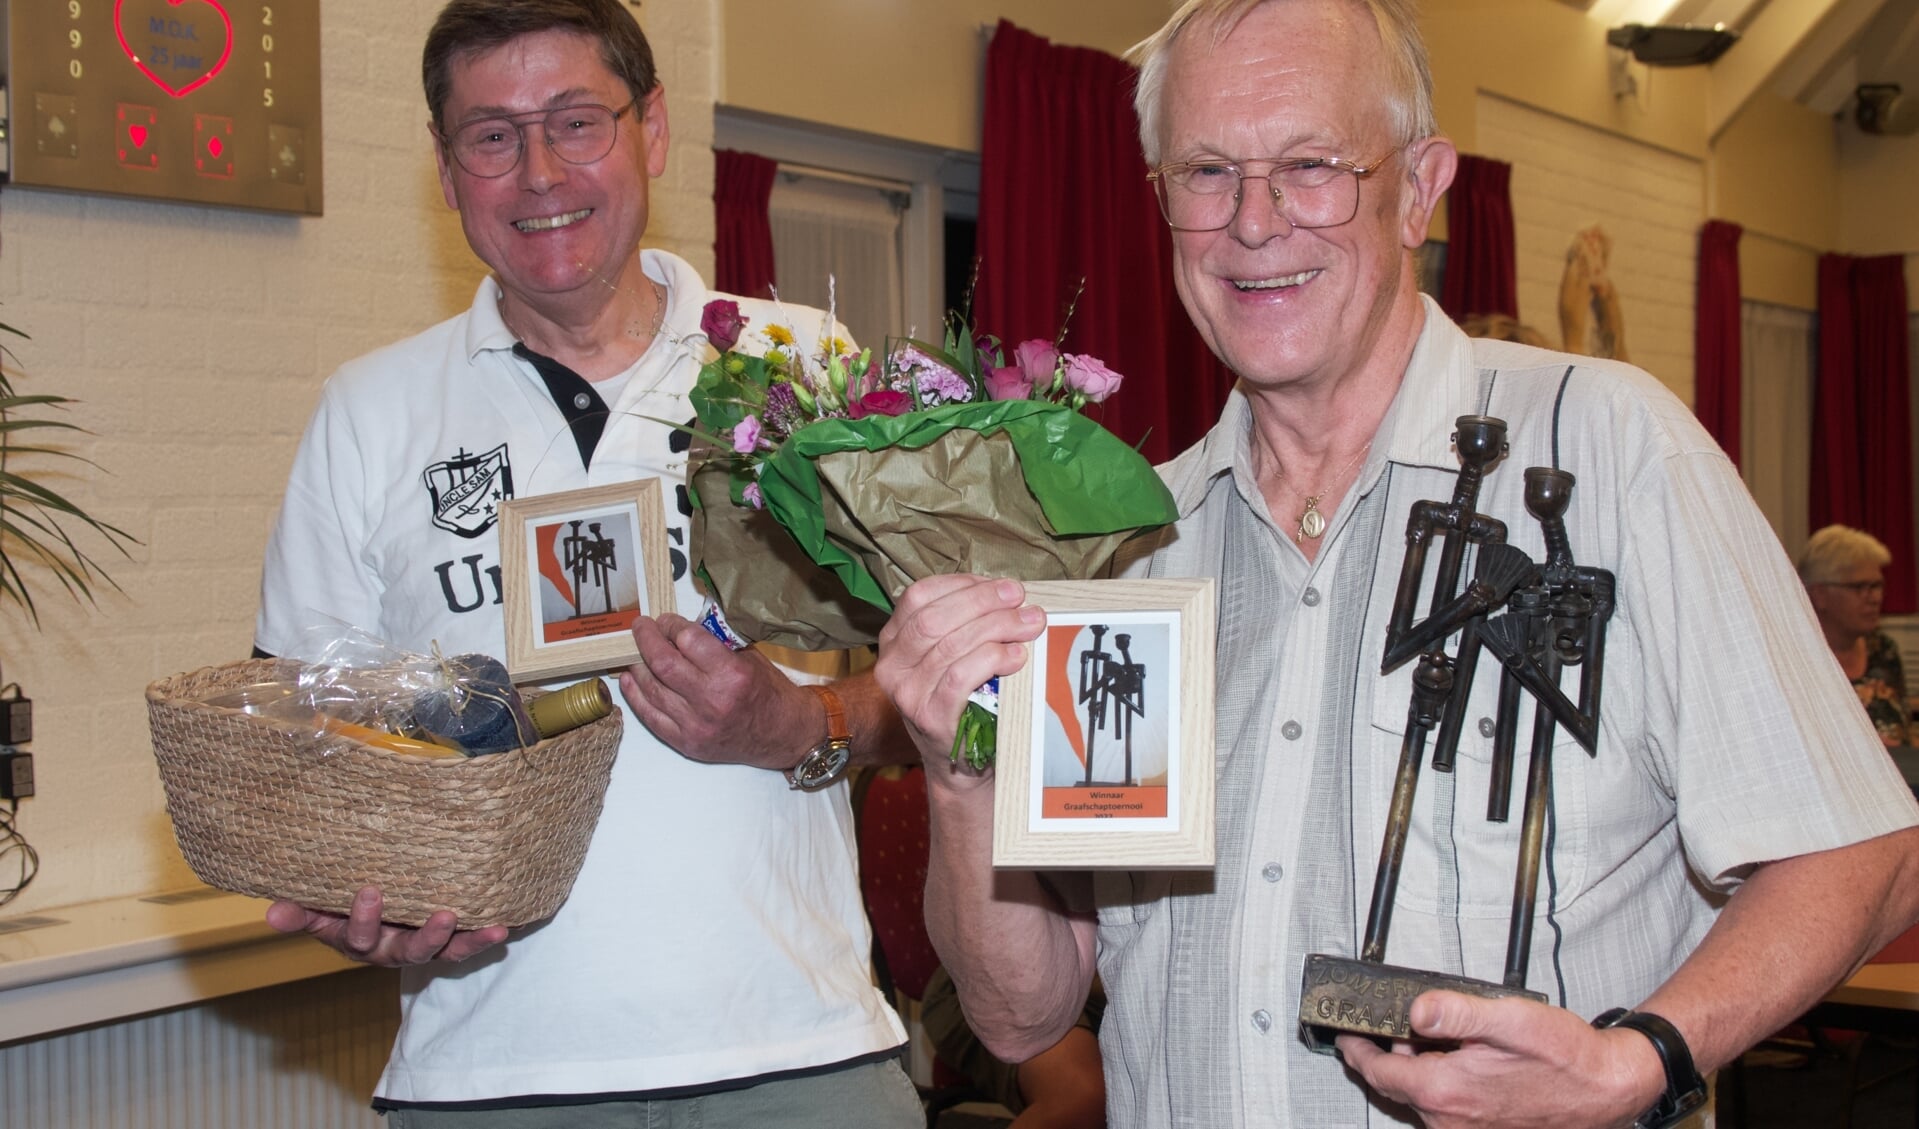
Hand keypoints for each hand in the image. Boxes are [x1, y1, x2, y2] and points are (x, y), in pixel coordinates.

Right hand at [265, 886, 507, 966]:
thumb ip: (300, 911)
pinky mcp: (449, 941)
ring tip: (491, 929)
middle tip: (442, 915)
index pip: (358, 937)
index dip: (364, 919)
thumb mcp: (320, 908)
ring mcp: (422, 948)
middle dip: (426, 936)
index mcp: (359, 941)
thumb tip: (269, 913)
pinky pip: (470, 944)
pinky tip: (507, 926)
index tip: (369, 890)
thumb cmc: (344, 905)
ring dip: (467, 942)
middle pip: (409, 952)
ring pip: (445, 952)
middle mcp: (392, 950)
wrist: (377, 906)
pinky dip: (487, 937)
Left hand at [619, 612, 817, 769]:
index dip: (671, 625)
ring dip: (637, 666)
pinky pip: (651, 717)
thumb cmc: (768, 694)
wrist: (783, 735)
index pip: (687, 640)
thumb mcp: (749, 658)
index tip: (666, 620)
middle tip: (641, 627)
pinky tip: (630, 679)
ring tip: (634, 652)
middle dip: (646, 639)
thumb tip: (678, 629)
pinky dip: (636, 696)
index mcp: (732, 675)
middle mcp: (712, 700)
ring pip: (651, 689)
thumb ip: (714, 644)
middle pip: (663, 663)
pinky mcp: (686, 743)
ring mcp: (696, 725)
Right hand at [874, 574, 1044, 770]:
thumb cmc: (959, 701)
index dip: (963, 585)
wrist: (957, 763)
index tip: (1001, 587)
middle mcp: (892, 665)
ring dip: (998, 627)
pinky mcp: (930, 716)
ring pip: (952, 644)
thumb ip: (964, 624)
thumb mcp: (949, 656)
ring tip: (1029, 624)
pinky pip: (961, 676)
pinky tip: (1016, 656)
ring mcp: (907, 693)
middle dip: (984, 602)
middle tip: (1021, 601)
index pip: (920, 595)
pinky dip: (993, 659)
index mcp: (894, 640)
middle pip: (936, 617)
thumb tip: (1006, 592)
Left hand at [1335, 990, 1663, 1128]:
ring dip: (1418, 1071)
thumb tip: (1416, 1009)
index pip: (1379, 1073)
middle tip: (1392, 1028)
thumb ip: (1456, 1012)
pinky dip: (1442, 1086)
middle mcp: (1453, 1120)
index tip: (1345, 1036)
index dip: (1356, 1051)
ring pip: (1422, 1100)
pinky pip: (1447, 1110)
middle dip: (1388, 1058)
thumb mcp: (1508, 1019)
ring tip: (1436, 1040)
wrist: (1609, 1088)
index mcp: (1448, 1092)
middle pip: (1397, 1088)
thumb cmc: (1566, 1057)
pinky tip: (1461, 1063)